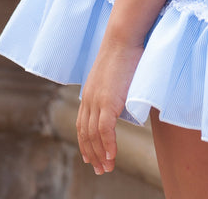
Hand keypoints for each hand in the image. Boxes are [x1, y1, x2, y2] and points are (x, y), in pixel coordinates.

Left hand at [76, 37, 143, 174]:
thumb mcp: (115, 73)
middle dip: (92, 154)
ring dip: (101, 155)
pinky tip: (112, 157)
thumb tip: (126, 94)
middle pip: (85, 134)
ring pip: (94, 136)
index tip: (90, 157)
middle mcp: (88, 99)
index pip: (82, 124)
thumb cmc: (125, 51)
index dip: (85, 142)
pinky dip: (108, 146)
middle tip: (100, 170)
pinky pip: (105, 131)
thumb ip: (116, 87)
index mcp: (89, 93)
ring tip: (107, 168)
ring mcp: (97, 101)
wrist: (123, 38)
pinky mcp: (108, 102)